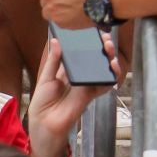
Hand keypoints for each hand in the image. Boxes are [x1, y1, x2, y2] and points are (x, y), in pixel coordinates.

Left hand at [27, 35, 120, 156]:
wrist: (46, 123)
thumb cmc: (42, 102)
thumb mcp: (45, 79)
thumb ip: (53, 61)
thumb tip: (56, 41)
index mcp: (68, 70)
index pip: (81, 53)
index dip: (89, 43)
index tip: (95, 32)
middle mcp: (80, 75)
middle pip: (96, 59)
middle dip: (103, 48)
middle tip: (106, 39)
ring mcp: (88, 84)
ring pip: (104, 69)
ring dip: (110, 58)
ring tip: (110, 50)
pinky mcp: (93, 93)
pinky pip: (106, 84)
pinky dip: (113, 76)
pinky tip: (114, 67)